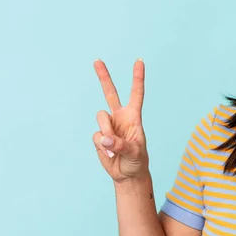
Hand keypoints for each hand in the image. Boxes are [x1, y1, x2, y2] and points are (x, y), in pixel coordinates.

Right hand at [92, 58, 149, 182]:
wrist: (127, 174)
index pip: (136, 94)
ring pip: (100, 118)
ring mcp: (108, 126)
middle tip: (97, 60)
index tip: (140, 61)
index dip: (138, 78)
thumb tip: (104, 137)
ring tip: (115, 148)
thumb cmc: (137, 161)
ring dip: (106, 132)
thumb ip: (120, 144)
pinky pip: (96, 136)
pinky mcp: (98, 137)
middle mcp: (120, 117)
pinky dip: (102, 146)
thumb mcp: (135, 153)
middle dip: (104, 77)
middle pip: (110, 93)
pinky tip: (110, 154)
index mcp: (134, 117)